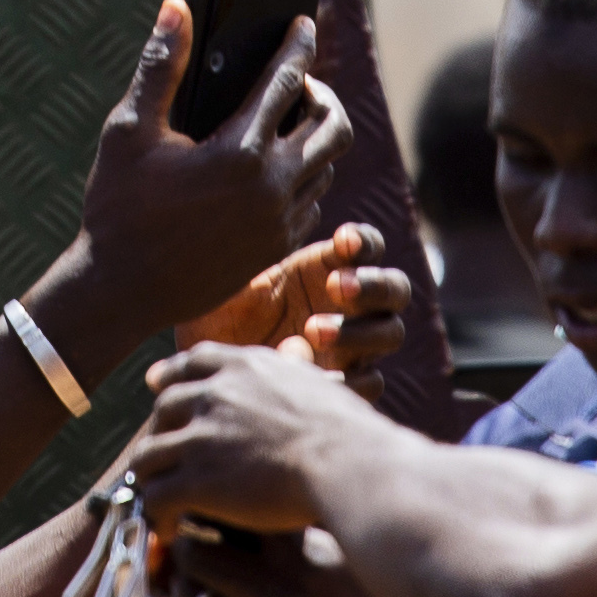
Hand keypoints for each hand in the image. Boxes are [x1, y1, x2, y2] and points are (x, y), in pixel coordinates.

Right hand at [65, 1, 352, 338]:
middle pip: (333, 125)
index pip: (287, 81)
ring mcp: (281, 222)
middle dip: (321, 92)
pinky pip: (313, 201)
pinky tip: (272, 167)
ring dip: (313, 136)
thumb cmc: (118, 207)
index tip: (303, 22)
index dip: (298, 44)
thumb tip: (177, 7)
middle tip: (295, 81)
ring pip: (328, 165)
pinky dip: (303, 175)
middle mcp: (273, 187)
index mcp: (240, 151)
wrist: (122, 290)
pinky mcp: (279, 248)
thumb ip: (161, 65)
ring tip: (282, 121)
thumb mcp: (129, 131)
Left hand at [122, 334, 392, 540]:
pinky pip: (156, 495)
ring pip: (148, 454)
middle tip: (162, 456)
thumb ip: (292, 369)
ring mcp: (202, 437)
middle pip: (164, 408)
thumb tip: (296, 348)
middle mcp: (215, 395)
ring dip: (149, 477)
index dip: (170, 375)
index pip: (192, 362)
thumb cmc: (352, 434)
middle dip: (159, 431)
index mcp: (244, 368)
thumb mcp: (315, 382)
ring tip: (156, 499)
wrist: (351, 465)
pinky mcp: (198, 480)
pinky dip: (155, 513)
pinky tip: (167, 529)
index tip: (157, 385)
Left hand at [148, 518, 455, 596]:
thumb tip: (254, 492)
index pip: (228, 516)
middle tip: (188, 549)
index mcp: (306, 556)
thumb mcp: (347, 560)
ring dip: (189, 595)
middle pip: (194, 554)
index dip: (208, 511)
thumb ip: (302, 532)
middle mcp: (284, 596)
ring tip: (201, 589)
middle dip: (183, 550)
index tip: (203, 510)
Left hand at [188, 222, 413, 375]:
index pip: (368, 246)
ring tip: (310, 330)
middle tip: (332, 286)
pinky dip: (349, 377)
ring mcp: (353, 344)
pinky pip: (370, 383)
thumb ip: (250, 252)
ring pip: (390, 332)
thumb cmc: (215, 312)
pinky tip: (312, 373)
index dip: (364, 241)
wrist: (202, 369)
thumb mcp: (229, 278)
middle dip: (371, 284)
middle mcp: (349, 304)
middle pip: (395, 288)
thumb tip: (255, 214)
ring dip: (360, 330)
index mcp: (325, 267)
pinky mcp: (344, 381)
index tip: (340, 240)